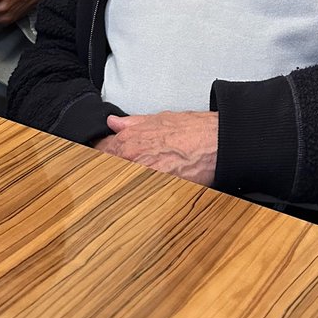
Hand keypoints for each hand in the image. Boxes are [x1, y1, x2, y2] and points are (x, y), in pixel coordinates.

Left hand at [93, 111, 217, 184]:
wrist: (217, 142)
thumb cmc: (194, 130)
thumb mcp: (159, 118)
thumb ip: (132, 123)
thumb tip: (114, 123)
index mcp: (129, 139)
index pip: (100, 152)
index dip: (101, 157)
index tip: (102, 161)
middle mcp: (131, 157)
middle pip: (106, 172)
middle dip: (110, 174)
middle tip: (114, 180)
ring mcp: (141, 175)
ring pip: (120, 187)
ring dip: (123, 187)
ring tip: (131, 188)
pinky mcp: (155, 190)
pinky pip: (138, 198)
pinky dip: (139, 196)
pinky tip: (147, 195)